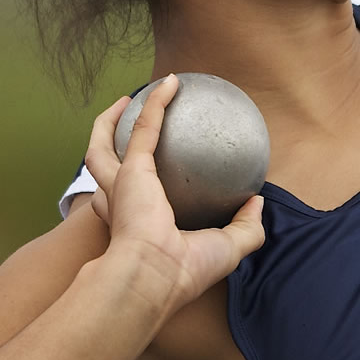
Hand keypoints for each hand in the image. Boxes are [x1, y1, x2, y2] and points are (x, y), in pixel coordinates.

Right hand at [83, 75, 264, 311]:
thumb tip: (257, 202)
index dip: (125, 192)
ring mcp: (121, 185)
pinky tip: (171, 82)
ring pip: (101, 146)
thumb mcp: (228, 249)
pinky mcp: (133, 168)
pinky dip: (156, 102)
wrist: (153, 276)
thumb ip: (246, 227)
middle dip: (107, 148)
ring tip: (126, 100)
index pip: (119, 208)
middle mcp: (119, 205)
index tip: (143, 180)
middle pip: (103, 170)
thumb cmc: (184, 272)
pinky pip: (145, 125)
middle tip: (123, 130)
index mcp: (133, 228)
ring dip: (109, 121)